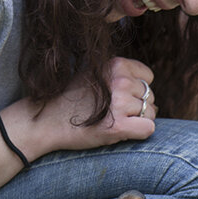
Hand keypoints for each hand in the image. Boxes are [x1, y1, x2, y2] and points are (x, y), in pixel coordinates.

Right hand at [28, 57, 156, 154]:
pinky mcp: (119, 126)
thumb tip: (145, 86)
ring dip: (137, 121)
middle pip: (150, 97)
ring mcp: (119, 103)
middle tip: (112, 113)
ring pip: (151, 114)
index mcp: (115, 64)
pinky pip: (149, 129)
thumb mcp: (92, 74)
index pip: (148, 77)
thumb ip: (117, 74)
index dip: (137, 90)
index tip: (118, 98)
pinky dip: (139, 133)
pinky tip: (121, 132)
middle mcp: (119, 80)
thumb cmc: (71, 100)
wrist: (46, 121)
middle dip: (137, 107)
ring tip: (112, 121)